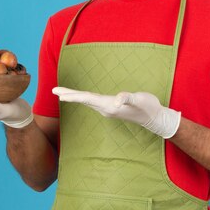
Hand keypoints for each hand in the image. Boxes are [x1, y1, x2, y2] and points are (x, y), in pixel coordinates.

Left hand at [52, 87, 180, 138]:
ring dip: (75, 97)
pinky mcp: (112, 108)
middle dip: (69, 95)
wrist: (155, 118)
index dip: (73, 95)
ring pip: (88, 102)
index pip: (87, 99)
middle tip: (54, 90)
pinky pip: (93, 102)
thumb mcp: (140, 100)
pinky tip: (82, 98)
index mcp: (109, 106)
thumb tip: (117, 100)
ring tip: (63, 94)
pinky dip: (84, 99)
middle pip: (84, 100)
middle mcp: (106, 109)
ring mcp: (108, 110)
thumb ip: (128, 98)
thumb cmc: (148, 107)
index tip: (59, 94)